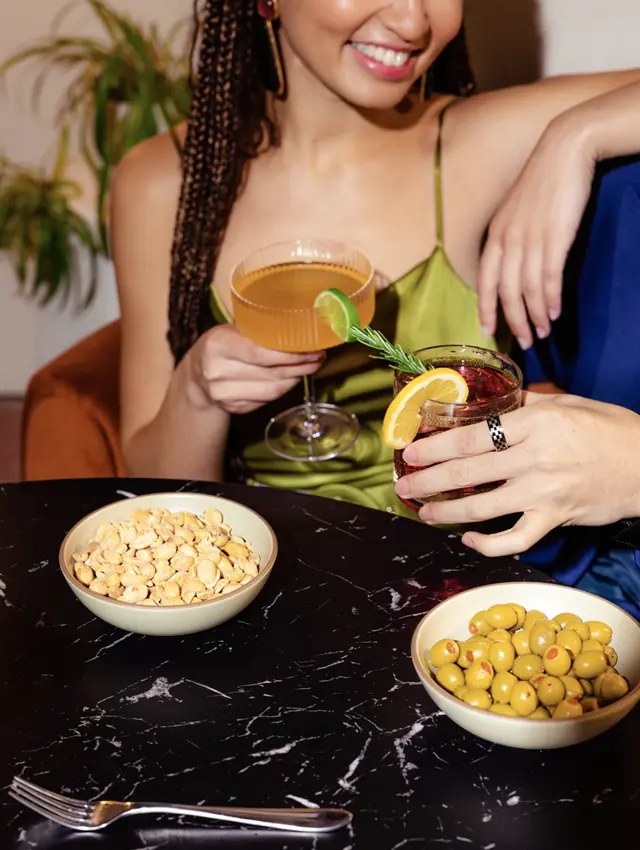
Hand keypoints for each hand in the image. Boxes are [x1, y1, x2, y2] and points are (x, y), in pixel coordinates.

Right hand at [189, 324, 324, 414]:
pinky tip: (291, 379)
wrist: (197, 376)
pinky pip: (267, 400)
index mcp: (217, 345)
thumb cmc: (222, 346)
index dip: (289, 354)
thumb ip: (258, 331)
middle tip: (318, 358)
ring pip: (272, 390)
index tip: (312, 349)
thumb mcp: (232, 331)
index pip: (260, 353)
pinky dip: (283, 389)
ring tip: (309, 368)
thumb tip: (300, 328)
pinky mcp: (233, 408)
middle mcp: (217, 371)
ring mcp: (224, 394)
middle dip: (300, 366)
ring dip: (295, 379)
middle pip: (270, 373)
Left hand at [395, 392, 639, 556]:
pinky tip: (468, 539)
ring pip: (482, 506)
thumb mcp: (568, 404)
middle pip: (468, 470)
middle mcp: (535, 457)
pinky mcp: (555, 519)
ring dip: (446, 511)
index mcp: (536, 422)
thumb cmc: (609, 430)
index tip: (412, 452)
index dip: (436, 446)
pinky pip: (515, 538)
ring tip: (423, 511)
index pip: (473, 435)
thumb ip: (526, 403)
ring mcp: (544, 491)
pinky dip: (489, 544)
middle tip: (403, 485)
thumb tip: (491, 403)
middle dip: (429, 479)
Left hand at [477, 119, 595, 348]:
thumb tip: (514, 269)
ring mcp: (529, 238)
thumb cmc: (541, 183)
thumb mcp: (515, 212)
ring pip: (527, 289)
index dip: (486, 309)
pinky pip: (548, 277)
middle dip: (513, 321)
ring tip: (543, 332)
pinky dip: (550, 298)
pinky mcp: (554, 236)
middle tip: (525, 342)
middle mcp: (507, 240)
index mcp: (494, 235)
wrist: (564, 151)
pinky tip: (554, 312)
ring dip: (534, 315)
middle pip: (505, 292)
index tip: (489, 331)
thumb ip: (510, 240)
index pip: (484, 281)